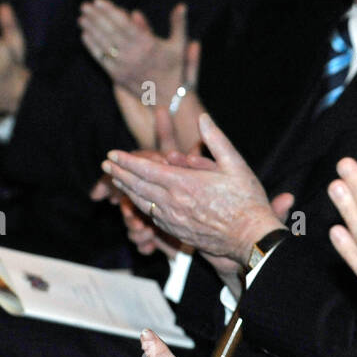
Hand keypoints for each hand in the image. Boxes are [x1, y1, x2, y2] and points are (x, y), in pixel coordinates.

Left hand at [80, 0, 191, 94]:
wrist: (169, 96)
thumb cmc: (175, 68)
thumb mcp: (179, 44)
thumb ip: (179, 23)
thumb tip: (182, 5)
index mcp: (148, 44)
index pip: (124, 23)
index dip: (109, 11)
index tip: (98, 1)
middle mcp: (134, 54)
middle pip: (110, 31)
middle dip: (96, 17)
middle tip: (85, 5)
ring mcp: (124, 66)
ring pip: (103, 44)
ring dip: (91, 29)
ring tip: (82, 18)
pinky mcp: (117, 76)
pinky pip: (101, 58)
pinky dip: (91, 46)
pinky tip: (85, 36)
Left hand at [102, 113, 282, 265]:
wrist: (250, 238)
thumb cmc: (246, 201)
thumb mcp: (235, 164)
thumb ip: (216, 140)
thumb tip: (203, 119)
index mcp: (184, 183)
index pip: (146, 169)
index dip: (126, 161)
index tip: (112, 153)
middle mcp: (173, 202)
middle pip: (137, 186)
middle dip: (119, 174)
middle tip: (106, 165)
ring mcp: (173, 220)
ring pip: (142, 203)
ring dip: (126, 190)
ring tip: (116, 181)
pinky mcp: (177, 232)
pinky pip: (152, 217)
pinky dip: (141, 206)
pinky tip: (140, 202)